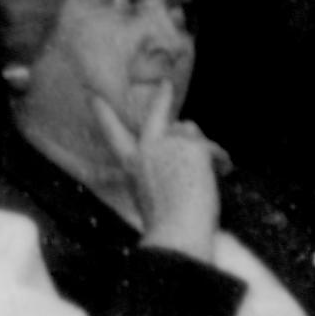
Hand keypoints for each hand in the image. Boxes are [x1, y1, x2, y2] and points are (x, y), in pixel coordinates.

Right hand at [94, 84, 225, 259]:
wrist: (178, 232)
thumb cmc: (167, 223)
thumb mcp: (152, 192)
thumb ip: (160, 167)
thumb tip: (187, 144)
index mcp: (132, 163)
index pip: (113, 132)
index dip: (103, 113)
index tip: (92, 95)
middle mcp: (146, 148)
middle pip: (157, 114)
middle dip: (162, 96)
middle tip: (165, 83)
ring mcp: (168, 144)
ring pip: (191, 131)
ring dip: (201, 147)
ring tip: (209, 171)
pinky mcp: (192, 146)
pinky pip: (211, 147)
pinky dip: (219, 160)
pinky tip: (222, 174)